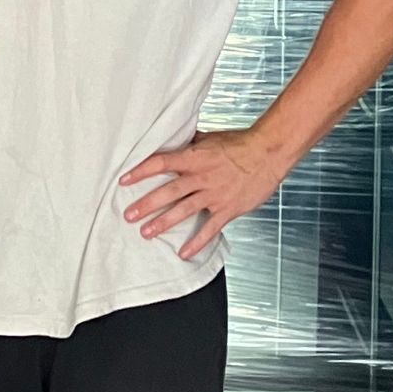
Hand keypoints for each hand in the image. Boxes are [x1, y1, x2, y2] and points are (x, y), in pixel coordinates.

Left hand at [119, 128, 287, 259]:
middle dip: (146, 204)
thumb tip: (172, 139)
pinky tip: (183, 253)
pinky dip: (196, 242)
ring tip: (146, 233)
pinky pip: (209, 229)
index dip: (141, 171)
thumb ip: (190, 143)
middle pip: (168, 191)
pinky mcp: (227, 209)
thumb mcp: (210, 138)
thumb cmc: (240, 143)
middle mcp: (201, 177)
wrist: (268, 152)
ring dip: (163, 223)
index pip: (161, 163)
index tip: (124, 180)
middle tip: (128, 214)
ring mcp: (214, 194)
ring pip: (183, 211)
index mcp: (194, 157)